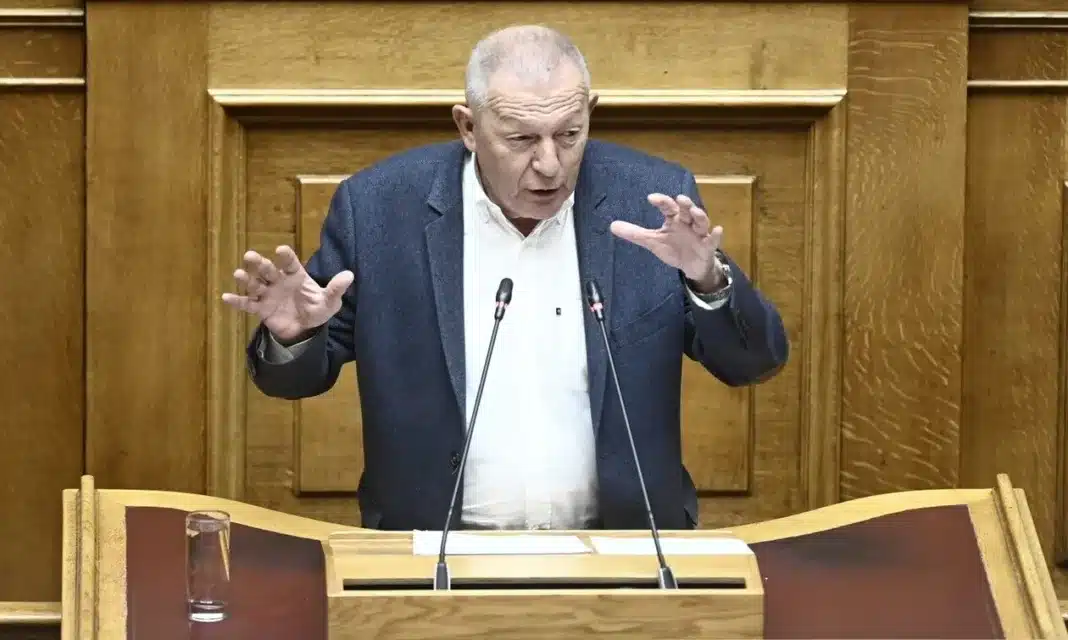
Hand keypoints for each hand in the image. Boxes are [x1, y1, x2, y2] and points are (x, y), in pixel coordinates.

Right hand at [221, 245, 353, 341]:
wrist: (305, 328)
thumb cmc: (317, 309)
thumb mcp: (329, 301)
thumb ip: (335, 289)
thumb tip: (349, 275)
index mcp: (296, 275)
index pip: (290, 263)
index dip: (286, 256)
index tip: (281, 249)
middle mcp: (279, 281)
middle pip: (268, 270)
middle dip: (259, 264)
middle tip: (250, 256)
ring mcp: (268, 294)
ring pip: (255, 285)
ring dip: (246, 280)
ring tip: (238, 274)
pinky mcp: (261, 309)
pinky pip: (247, 305)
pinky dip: (237, 302)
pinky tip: (225, 298)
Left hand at [610, 193, 724, 289]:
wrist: (691, 265)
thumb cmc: (674, 248)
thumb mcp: (653, 241)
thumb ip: (635, 234)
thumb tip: (612, 226)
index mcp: (674, 219)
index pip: (668, 207)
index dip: (661, 202)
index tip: (651, 198)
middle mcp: (688, 223)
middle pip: (686, 210)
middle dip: (684, 204)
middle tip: (679, 199)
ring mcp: (699, 234)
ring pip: (701, 221)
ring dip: (699, 215)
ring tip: (694, 211)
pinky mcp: (708, 246)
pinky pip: (714, 240)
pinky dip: (716, 235)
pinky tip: (718, 230)